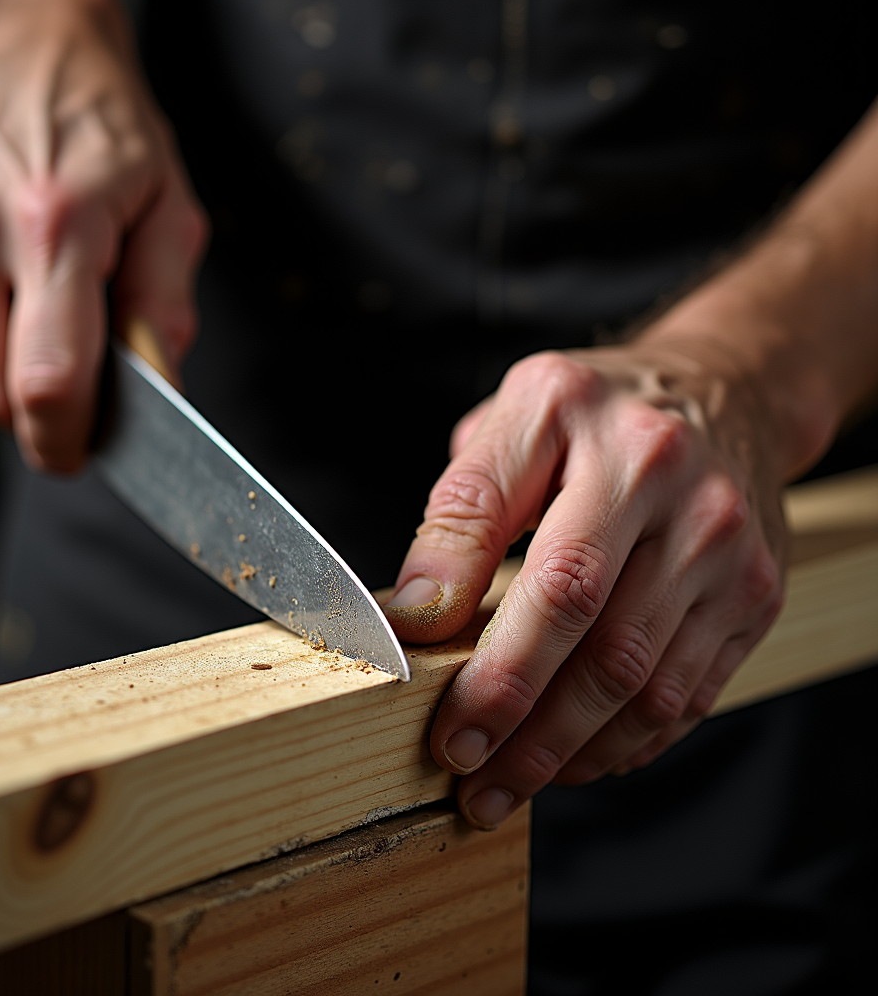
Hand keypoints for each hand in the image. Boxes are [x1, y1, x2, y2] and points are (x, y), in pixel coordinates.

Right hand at [0, 0, 206, 470]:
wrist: (18, 43)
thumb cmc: (106, 129)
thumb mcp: (169, 208)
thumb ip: (165, 305)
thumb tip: (160, 389)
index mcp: (58, 228)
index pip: (50, 382)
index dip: (66, 440)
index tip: (81, 453)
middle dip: (32, 414)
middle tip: (71, 384)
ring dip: (0, 364)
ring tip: (35, 297)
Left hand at [385, 340, 786, 827]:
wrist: (726, 391)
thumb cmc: (601, 411)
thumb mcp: (517, 418)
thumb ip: (463, 511)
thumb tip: (419, 612)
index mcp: (612, 441)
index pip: (555, 576)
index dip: (496, 663)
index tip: (438, 711)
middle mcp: (686, 500)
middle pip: (604, 645)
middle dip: (524, 723)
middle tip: (464, 768)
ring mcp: (731, 557)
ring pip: (646, 686)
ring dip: (567, 749)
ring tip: (505, 781)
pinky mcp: (754, 599)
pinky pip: (688, 695)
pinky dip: (623, 742)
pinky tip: (573, 756)